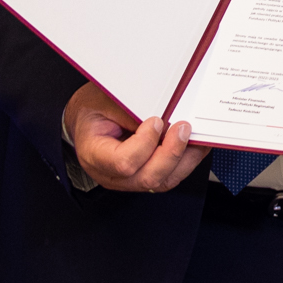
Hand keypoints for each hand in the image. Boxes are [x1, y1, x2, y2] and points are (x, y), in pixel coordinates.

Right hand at [65, 81, 209, 194]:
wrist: (88, 119)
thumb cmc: (94, 109)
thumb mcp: (106, 101)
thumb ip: (133, 110)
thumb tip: (166, 114)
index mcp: (94, 154)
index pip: (122, 162)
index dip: (144, 144)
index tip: (156, 121)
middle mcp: (111, 174)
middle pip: (147, 178)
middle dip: (171, 153)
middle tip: (182, 128)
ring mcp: (129, 180)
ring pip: (163, 181)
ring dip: (184, 159)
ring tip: (194, 135)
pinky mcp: (146, 176)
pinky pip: (170, 176)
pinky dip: (186, 161)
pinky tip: (195, 144)